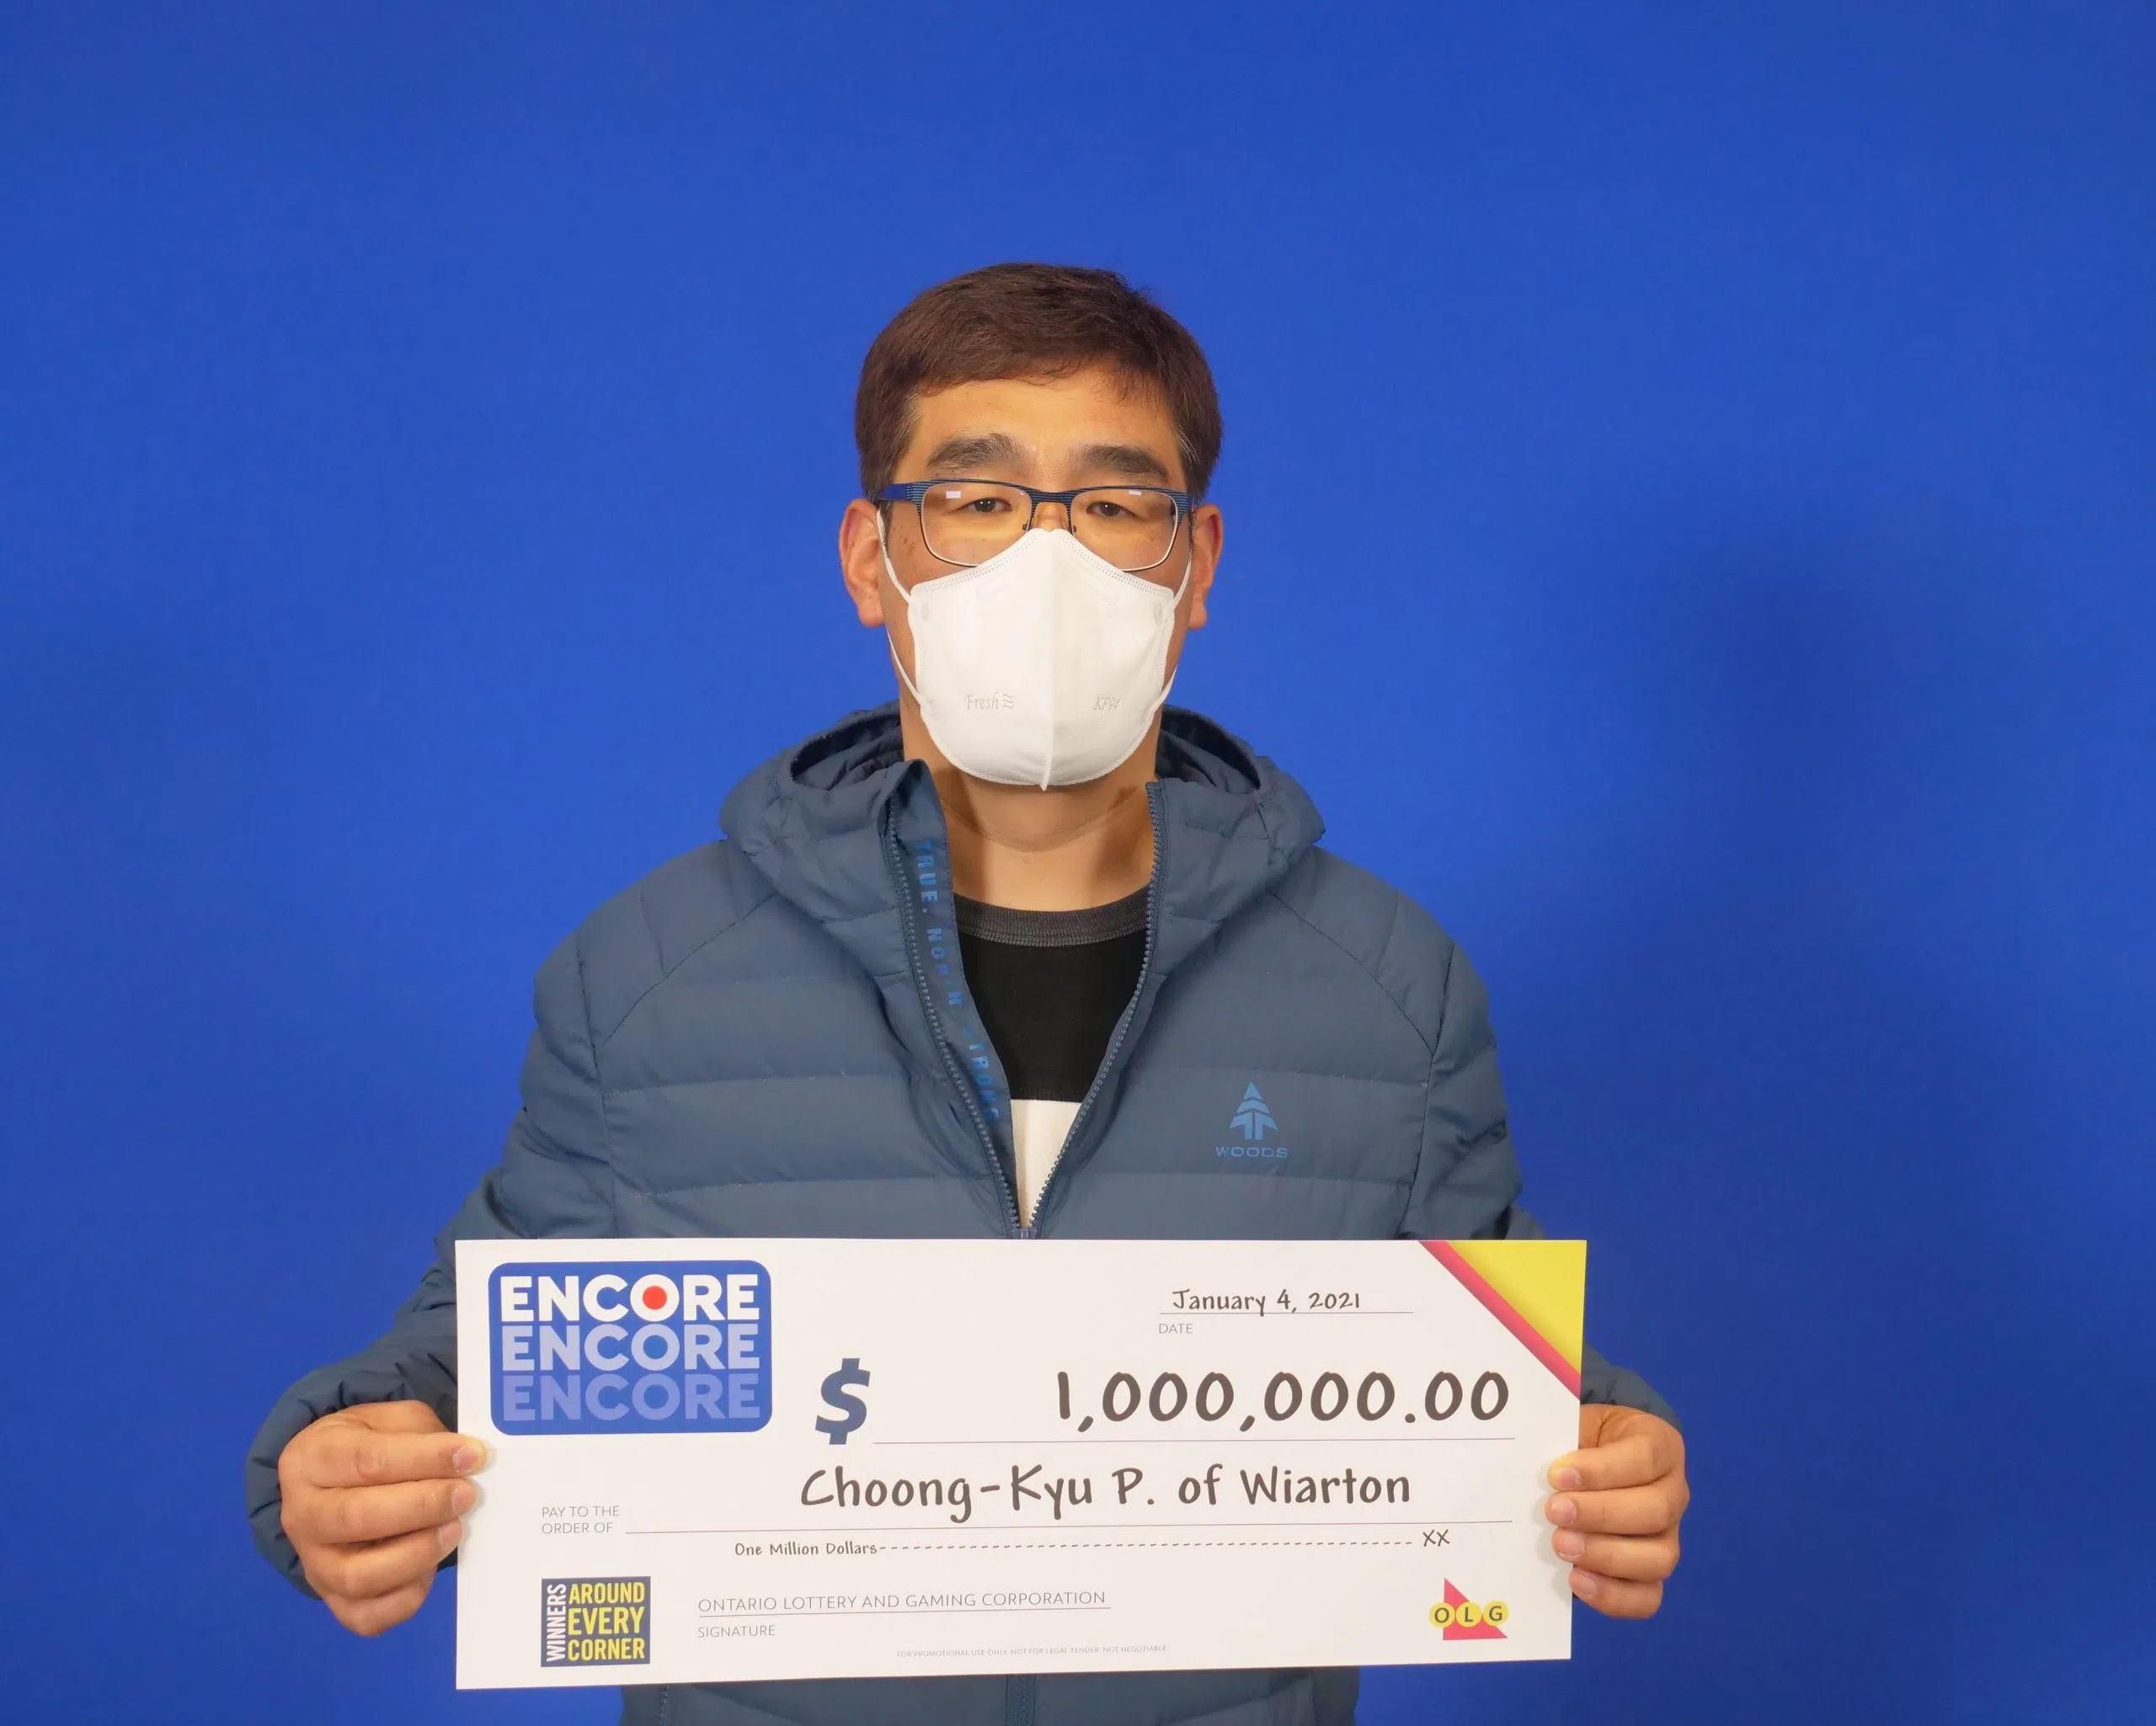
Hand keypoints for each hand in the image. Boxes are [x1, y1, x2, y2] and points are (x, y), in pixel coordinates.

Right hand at [278, 1399, 486, 1635]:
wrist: (331, 1486)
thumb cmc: (368, 1447)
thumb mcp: (389, 1421)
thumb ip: (422, 1435)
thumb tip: (466, 1460)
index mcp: (310, 1459)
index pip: (367, 1460)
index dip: (425, 1458)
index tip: (472, 1455)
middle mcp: (301, 1516)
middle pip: (357, 1518)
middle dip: (422, 1506)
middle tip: (466, 1495)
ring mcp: (314, 1564)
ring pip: (359, 1576)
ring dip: (417, 1554)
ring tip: (454, 1529)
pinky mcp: (333, 1601)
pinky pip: (368, 1617)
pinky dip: (407, 1598)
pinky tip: (430, 1566)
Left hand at [1544, 1403, 1686, 1617]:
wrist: (1593, 1465)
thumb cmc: (1585, 1442)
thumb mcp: (1578, 1425)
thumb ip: (1563, 1440)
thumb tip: (1528, 1458)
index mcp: (1659, 1446)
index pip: (1644, 1458)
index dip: (1602, 1470)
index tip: (1556, 1474)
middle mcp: (1673, 1493)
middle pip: (1655, 1510)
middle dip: (1600, 1514)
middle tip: (1553, 1512)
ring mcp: (1667, 1538)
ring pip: (1658, 1558)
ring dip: (1605, 1555)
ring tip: (1560, 1545)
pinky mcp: (1651, 1574)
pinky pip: (1647, 1597)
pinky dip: (1613, 1596)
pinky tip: (1577, 1580)